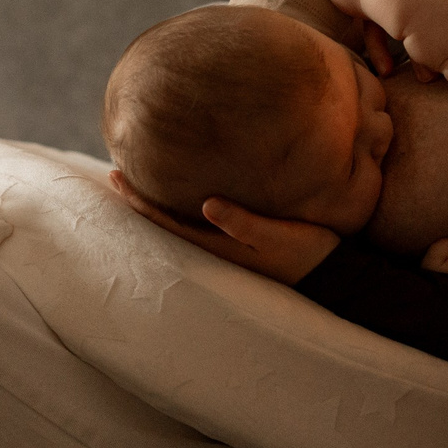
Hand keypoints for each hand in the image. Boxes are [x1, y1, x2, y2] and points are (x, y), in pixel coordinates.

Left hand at [107, 170, 340, 285]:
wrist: (333, 275)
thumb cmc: (308, 252)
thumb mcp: (278, 237)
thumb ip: (244, 223)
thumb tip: (207, 205)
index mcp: (217, 247)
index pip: (166, 222)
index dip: (139, 201)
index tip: (117, 176)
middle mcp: (216, 248)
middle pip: (165, 222)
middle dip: (139, 199)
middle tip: (114, 172)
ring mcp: (227, 246)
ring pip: (180, 221)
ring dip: (157, 202)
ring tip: (137, 179)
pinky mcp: (240, 240)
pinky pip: (199, 221)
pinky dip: (181, 204)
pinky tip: (179, 190)